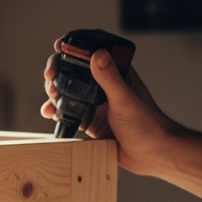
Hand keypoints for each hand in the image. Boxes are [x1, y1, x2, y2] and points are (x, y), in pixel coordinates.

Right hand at [41, 39, 177, 177]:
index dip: (74, 47)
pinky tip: (50, 113)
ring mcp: (96, 104)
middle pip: (74, 70)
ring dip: (54, 91)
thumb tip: (97, 54)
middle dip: (58, 70)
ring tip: (51, 97)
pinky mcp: (90, 122)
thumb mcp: (124, 99)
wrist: (151, 154)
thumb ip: (109, 78)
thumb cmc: (148, 125)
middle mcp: (104, 86)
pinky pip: (68, 112)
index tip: (60, 47)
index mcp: (117, 73)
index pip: (93, 52)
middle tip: (50, 77)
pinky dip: (56, 111)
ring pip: (68, 91)